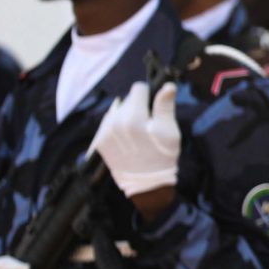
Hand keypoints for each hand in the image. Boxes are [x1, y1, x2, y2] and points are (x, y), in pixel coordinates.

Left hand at [91, 81, 180, 199]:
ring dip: (126, 116)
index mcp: (133, 118)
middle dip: (138, 107)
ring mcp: (104, 132)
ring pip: (116, 111)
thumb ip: (165, 107)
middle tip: (147, 125)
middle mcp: (114, 122)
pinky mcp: (98, 141)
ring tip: (136, 132)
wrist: (145, 183)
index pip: (138, 89)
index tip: (154, 108)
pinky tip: (125, 138)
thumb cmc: (162, 156)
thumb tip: (167, 85)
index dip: (149, 95)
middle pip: (127, 100)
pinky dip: (116, 126)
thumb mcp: (170, 131)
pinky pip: (107, 124)